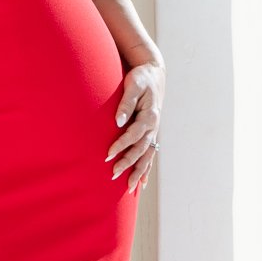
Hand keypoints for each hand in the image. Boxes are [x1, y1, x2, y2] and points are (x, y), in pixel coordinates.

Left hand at [105, 58, 163, 195]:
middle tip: (112, 174)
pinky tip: (141, 183)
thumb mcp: (133, 85)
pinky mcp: (151, 133)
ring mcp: (153, 131)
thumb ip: (126, 104)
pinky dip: (145, 169)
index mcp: (150, 115)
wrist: (154, 73)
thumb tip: (118, 121)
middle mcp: (153, 126)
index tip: (108, 154)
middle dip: (128, 163)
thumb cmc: (141, 78)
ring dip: (138, 171)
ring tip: (129, 187)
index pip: (134, 134)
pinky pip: (149, 155)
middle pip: (141, 149)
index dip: (121, 145)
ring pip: (147, 156)